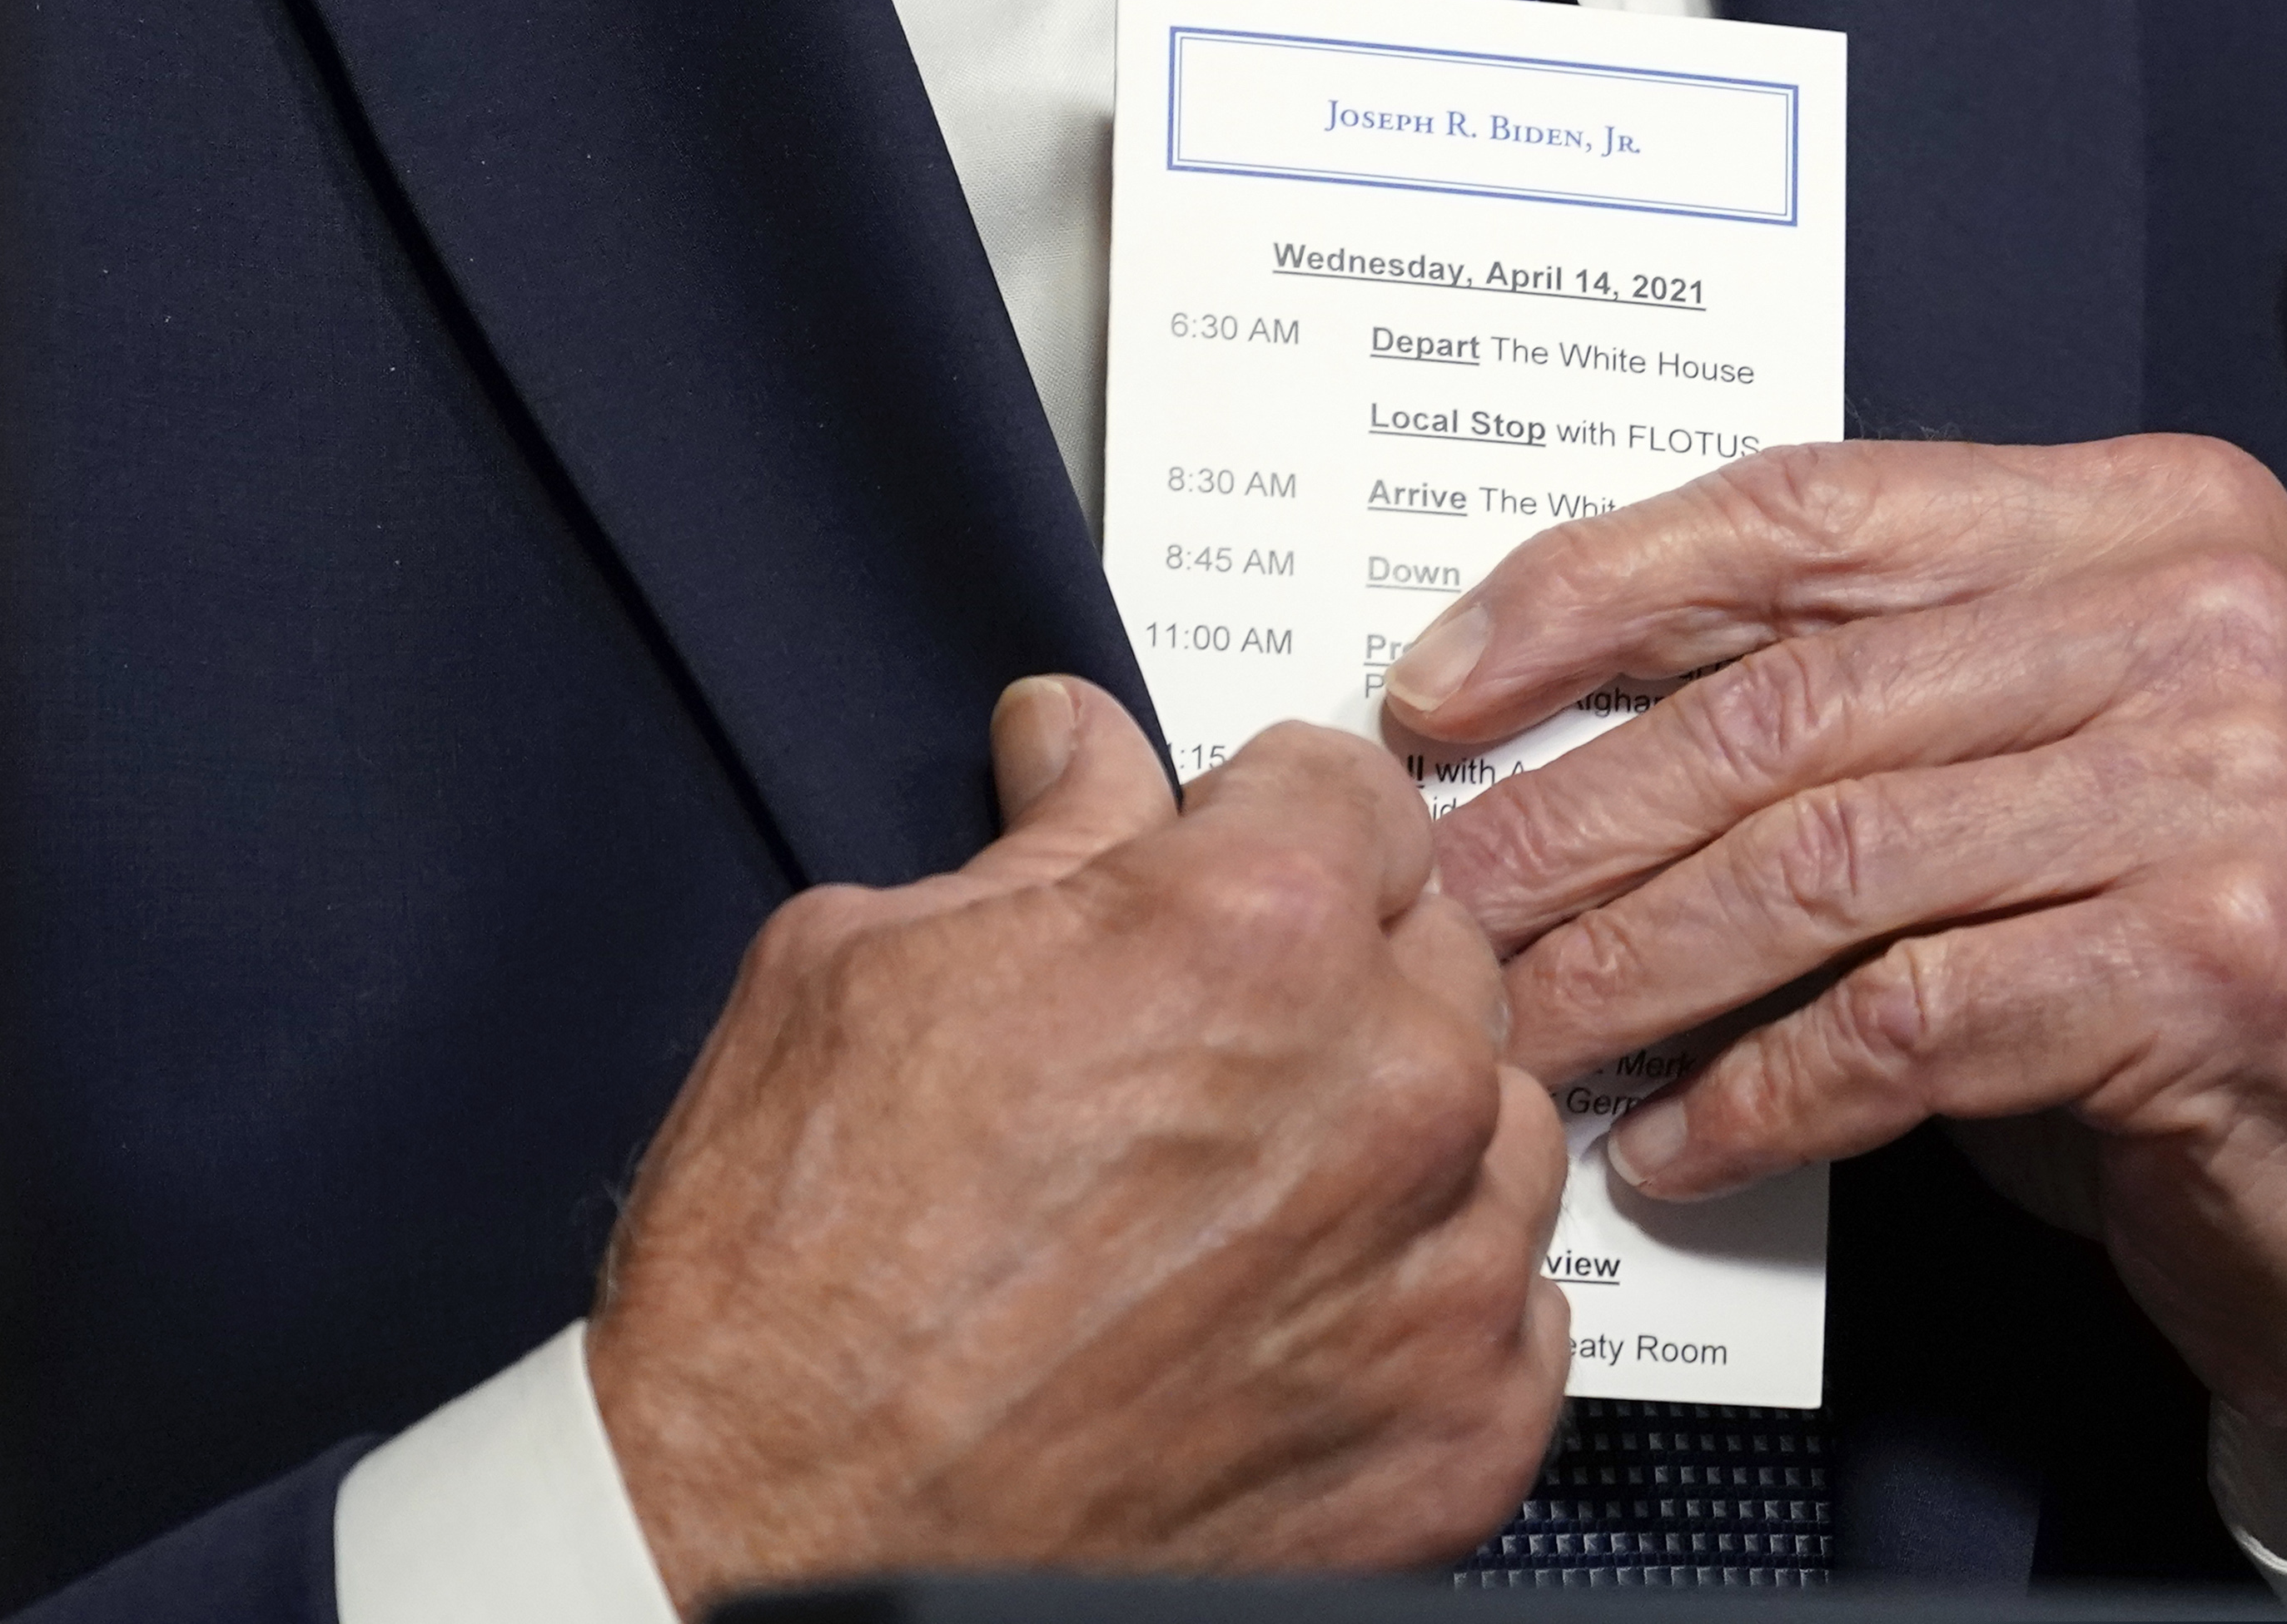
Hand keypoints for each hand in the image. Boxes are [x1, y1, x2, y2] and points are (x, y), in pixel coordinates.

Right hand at [586, 679, 1568, 1611]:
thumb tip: (1079, 743)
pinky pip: (1516, 1304)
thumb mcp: (864, 971)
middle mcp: (1389, 1089)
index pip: (1357, 793)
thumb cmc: (789, 1284)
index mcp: (1257, 933)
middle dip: (1337, 971)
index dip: (1271, 821)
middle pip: (1439, 950)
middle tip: (1206, 1050)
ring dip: (1401, 1133)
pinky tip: (1301, 1313)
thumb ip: (1036, 838)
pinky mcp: (1462, 1432)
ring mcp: (1444, 1273)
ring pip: (1496, 1122)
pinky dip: (1428, 1299)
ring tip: (1245, 1196)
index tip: (1226, 865)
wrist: (770, 1547)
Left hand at [1385, 438, 2286, 1558]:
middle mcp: (2199, 614)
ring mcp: (2224, 779)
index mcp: (2150, 516)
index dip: (1591, 593)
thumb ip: (1884, 702)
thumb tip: (1566, 723)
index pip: (1808, 510)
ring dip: (1638, 967)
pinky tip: (1680, 1141)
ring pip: (1825, 859)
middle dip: (1578, 815)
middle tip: (1444, 905)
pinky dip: (1762, 1093)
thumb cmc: (2222, 965)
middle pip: (1792, 696)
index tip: (1440, 685)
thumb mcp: (2066, 768)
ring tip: (1524, 1036)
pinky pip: (1904, 1020)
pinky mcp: (2219, 960)